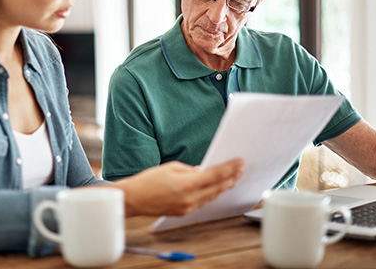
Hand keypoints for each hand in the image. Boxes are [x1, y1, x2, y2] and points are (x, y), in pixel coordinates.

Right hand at [110, 158, 243, 216]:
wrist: (135, 198)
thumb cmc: (149, 180)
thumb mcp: (171, 167)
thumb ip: (190, 169)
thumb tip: (203, 171)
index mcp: (188, 183)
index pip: (216, 174)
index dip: (230, 168)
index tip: (240, 162)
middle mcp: (190, 197)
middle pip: (217, 187)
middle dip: (230, 178)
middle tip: (240, 171)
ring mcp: (188, 207)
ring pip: (211, 196)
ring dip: (223, 187)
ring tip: (232, 179)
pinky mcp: (184, 212)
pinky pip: (202, 203)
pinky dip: (211, 195)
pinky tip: (216, 190)